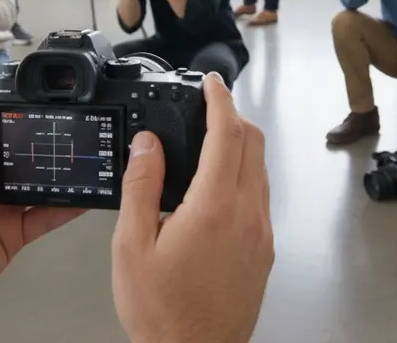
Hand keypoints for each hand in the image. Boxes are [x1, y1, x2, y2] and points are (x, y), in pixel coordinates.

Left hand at [0, 70, 85, 315]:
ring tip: (92, 155)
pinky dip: (68, 206)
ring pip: (41, 181)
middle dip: (50, 139)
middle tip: (84, 124)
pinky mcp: (15, 233)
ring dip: (63, 171)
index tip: (53, 94)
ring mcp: (2, 205)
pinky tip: (89, 194)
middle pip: (25, 151)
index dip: (23, 109)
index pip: (0, 123)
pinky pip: (47, 216)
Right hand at [112, 72, 273, 342]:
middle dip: (233, 115)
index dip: (220, 99)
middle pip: (253, 143)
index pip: (227, 134)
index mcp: (214, 208)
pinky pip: (260, 196)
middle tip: (208, 106)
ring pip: (260, 169)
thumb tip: (147, 144)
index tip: (211, 82)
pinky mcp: (265, 250)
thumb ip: (142, 187)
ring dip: (240, 145)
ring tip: (210, 142)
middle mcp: (247, 216)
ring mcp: (261, 233)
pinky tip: (218, 185)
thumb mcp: (131, 247)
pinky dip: (244, 174)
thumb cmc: (161, 312)